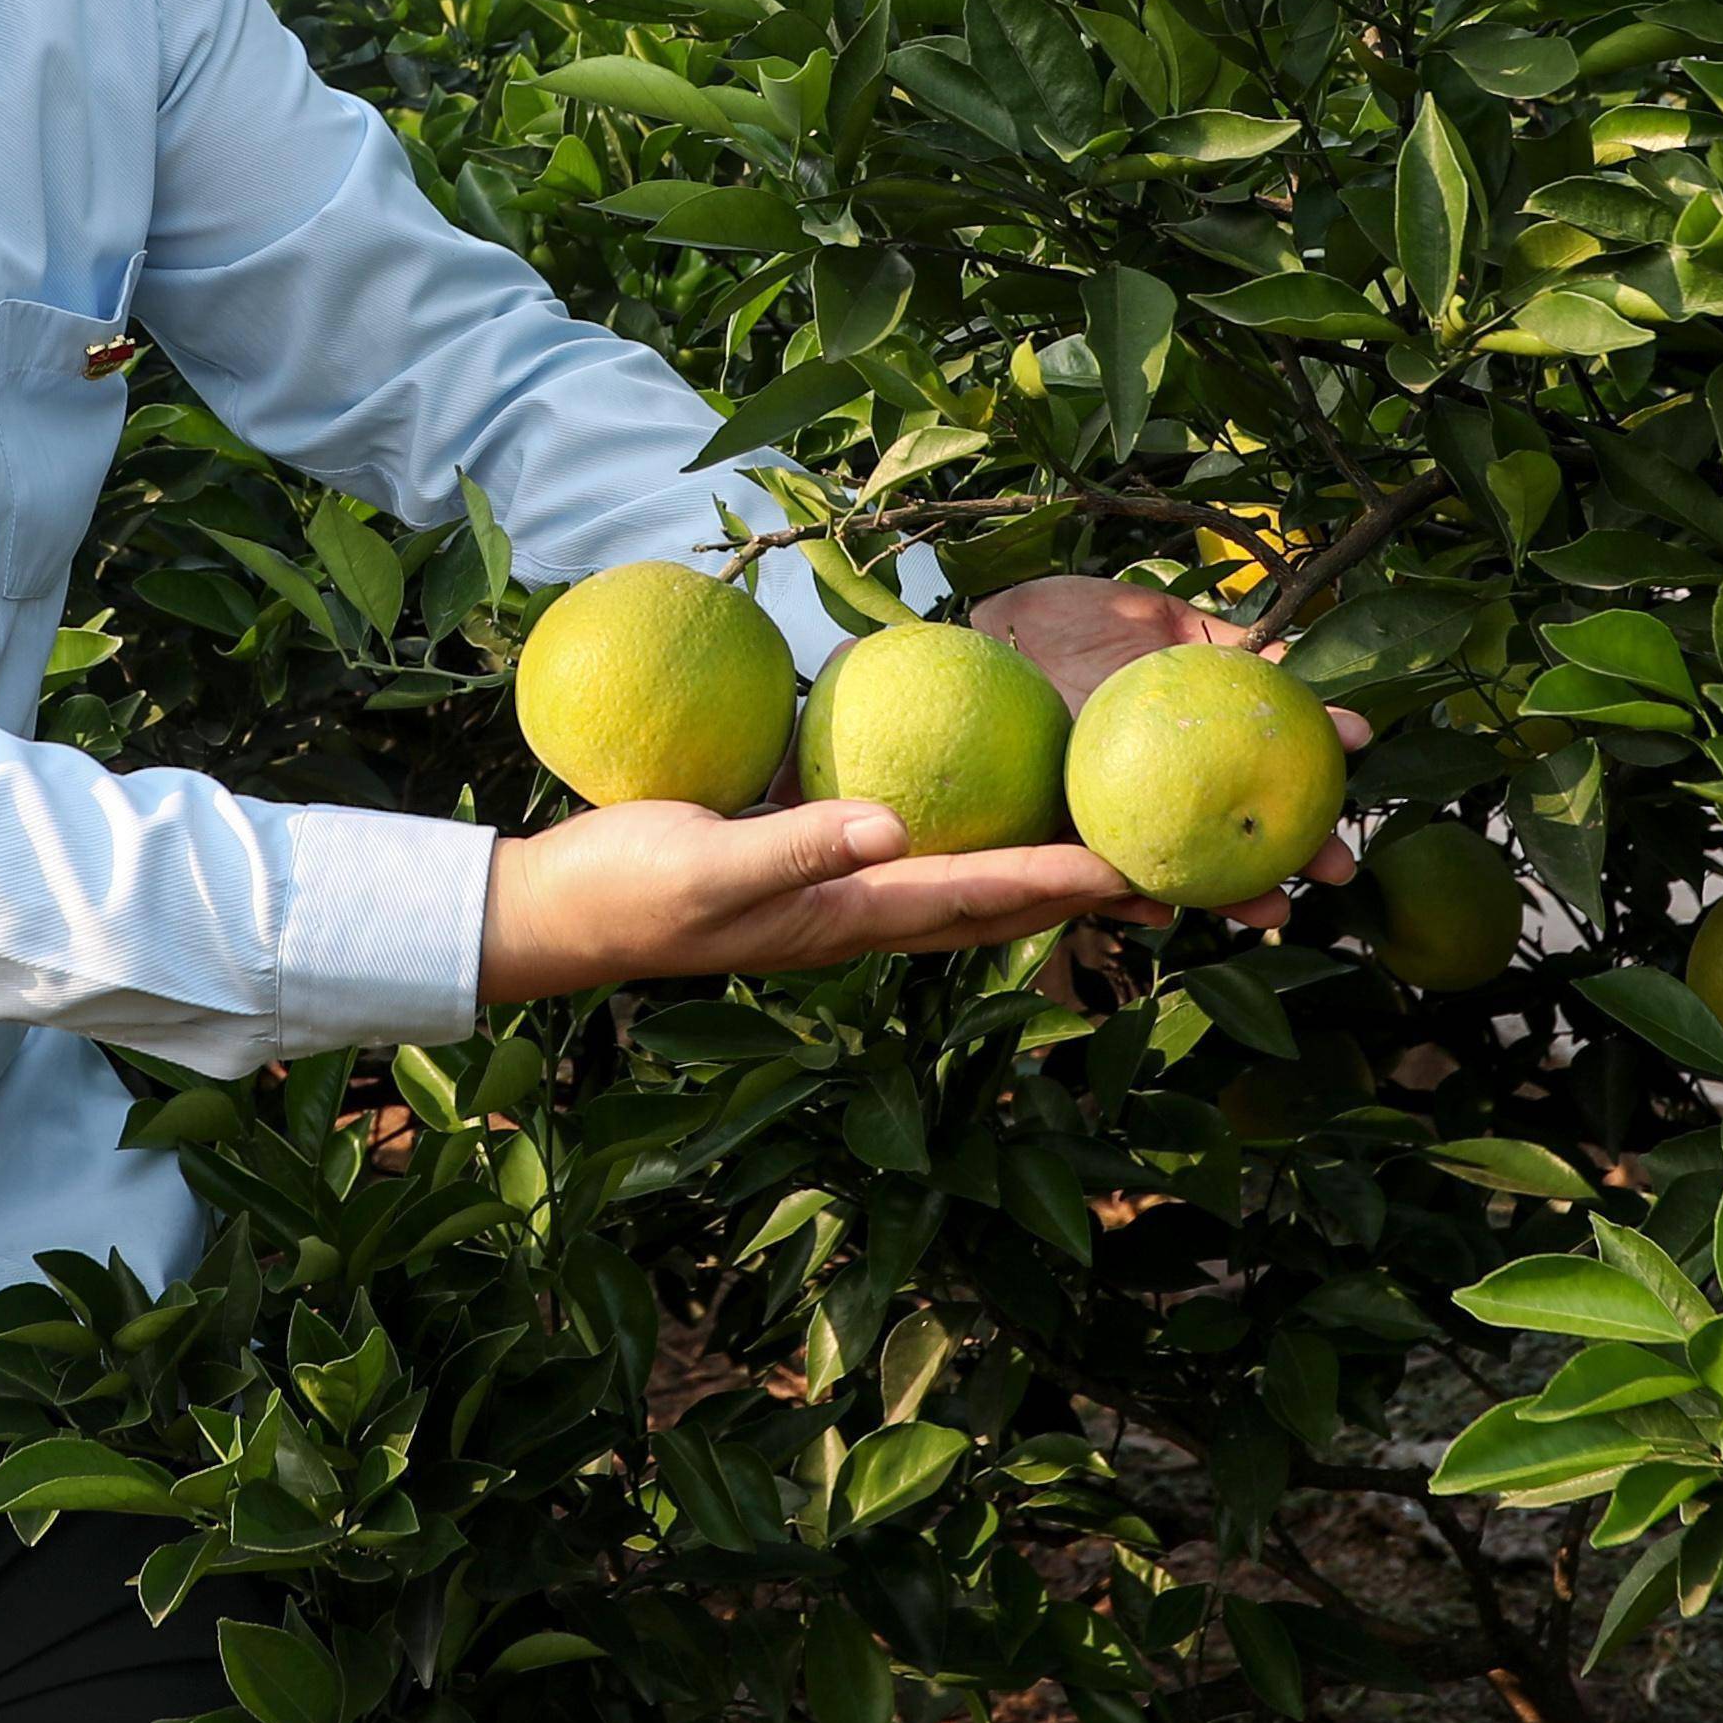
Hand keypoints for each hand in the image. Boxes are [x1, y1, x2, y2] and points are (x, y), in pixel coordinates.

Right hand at [480, 801, 1128, 1002]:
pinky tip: (985, 805)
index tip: (1135, 868)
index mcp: (848, 917)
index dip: (1059, 880)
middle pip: (993, 903)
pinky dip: (967, 839)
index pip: (977, 895)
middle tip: (1166, 878)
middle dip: (1077, 893)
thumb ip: (798, 844)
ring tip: (1106, 853)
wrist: (557, 912)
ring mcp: (835, 896)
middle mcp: (859, 914)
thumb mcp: (708, 862)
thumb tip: (890, 825)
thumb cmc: (625, 888)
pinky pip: (909, 853)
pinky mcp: (808, 864)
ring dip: (1036, 873)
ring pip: (961, 884)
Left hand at [966, 575, 1375, 928]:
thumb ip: (1223, 646)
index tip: (1350, 793)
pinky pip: (1087, 877)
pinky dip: (1123, 897)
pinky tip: (1160, 910)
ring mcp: (1104, 818)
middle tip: (1340, 872)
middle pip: (1225, 843)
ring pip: (1169, 872)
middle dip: (1286, 863)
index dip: (1307, 798)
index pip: (1256, 782)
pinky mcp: (1050, 837)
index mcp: (1184, 750)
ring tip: (1272, 911)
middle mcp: (1152, 794)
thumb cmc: (1075, 620)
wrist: (993, 627)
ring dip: (1224, 896)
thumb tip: (1298, 660)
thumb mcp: (1159, 623)